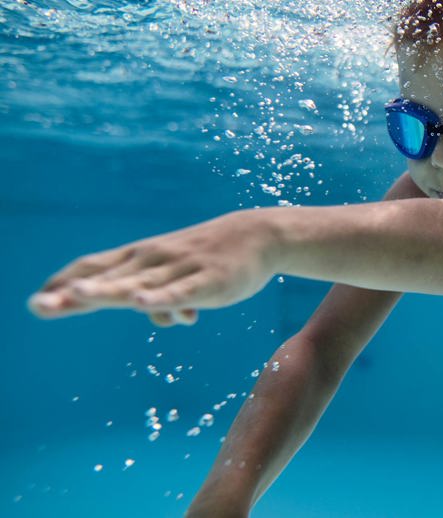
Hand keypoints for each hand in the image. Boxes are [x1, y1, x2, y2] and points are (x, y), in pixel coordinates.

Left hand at [28, 211, 279, 319]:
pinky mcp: (207, 281)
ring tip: (77, 297)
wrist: (258, 236)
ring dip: (107, 291)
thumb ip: (158, 295)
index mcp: (141, 258)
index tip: (36, 302)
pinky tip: (143, 304)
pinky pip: (181, 291)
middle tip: (37, 307)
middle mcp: (152, 260)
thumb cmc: (212, 256)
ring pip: (138, 284)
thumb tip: (150, 313)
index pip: (94, 267)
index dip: (63, 283)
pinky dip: (161, 298)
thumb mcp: (179, 275)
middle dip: (71, 293)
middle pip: (107, 278)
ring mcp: (179, 269)